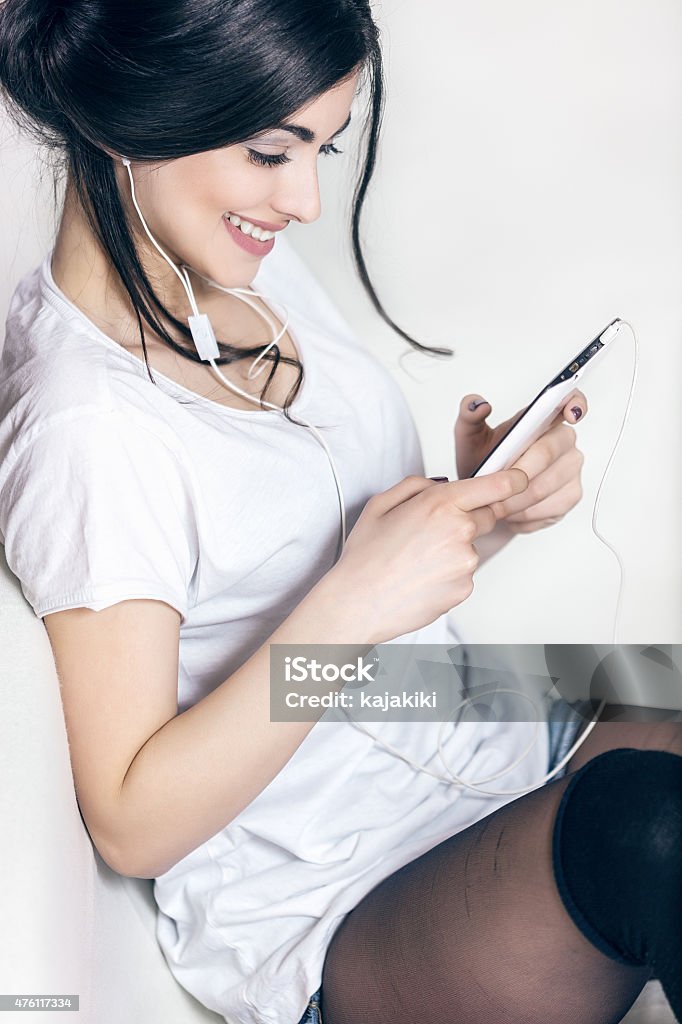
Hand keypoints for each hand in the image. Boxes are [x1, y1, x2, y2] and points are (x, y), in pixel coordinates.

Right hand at [329, 469, 528, 643]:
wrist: (358, 602)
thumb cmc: (365, 556)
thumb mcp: (381, 504)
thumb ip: (418, 486)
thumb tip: (442, 486)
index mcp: (440, 505)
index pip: (497, 486)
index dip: (514, 480)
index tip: (520, 479)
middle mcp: (459, 531)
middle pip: (487, 516)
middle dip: (467, 518)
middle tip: (431, 532)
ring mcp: (465, 563)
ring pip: (471, 547)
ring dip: (453, 550)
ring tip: (416, 560)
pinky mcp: (464, 588)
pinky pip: (464, 574)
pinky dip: (448, 574)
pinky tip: (420, 578)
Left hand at [454, 390, 587, 534]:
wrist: (485, 493)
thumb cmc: (483, 461)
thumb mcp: (468, 436)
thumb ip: (469, 414)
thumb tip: (480, 405)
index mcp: (542, 419)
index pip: (569, 401)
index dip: (575, 405)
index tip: (570, 413)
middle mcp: (563, 440)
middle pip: (547, 452)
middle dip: (516, 473)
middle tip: (494, 485)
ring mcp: (572, 467)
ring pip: (545, 486)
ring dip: (515, 499)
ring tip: (496, 504)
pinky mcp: (572, 494)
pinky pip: (550, 507)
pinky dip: (525, 514)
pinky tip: (512, 513)